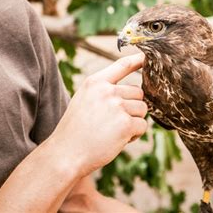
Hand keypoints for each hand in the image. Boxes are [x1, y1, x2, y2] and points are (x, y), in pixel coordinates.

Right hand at [48, 53, 147, 175]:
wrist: (65, 155)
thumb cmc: (75, 131)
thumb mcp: (84, 101)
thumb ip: (105, 92)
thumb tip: (134, 92)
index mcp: (95, 82)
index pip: (122, 65)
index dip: (137, 60)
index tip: (147, 57)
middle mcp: (107, 91)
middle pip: (138, 92)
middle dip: (132, 107)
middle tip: (114, 122)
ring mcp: (117, 106)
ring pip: (142, 109)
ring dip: (134, 121)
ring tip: (113, 131)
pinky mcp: (125, 123)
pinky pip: (142, 125)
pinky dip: (134, 135)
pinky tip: (117, 140)